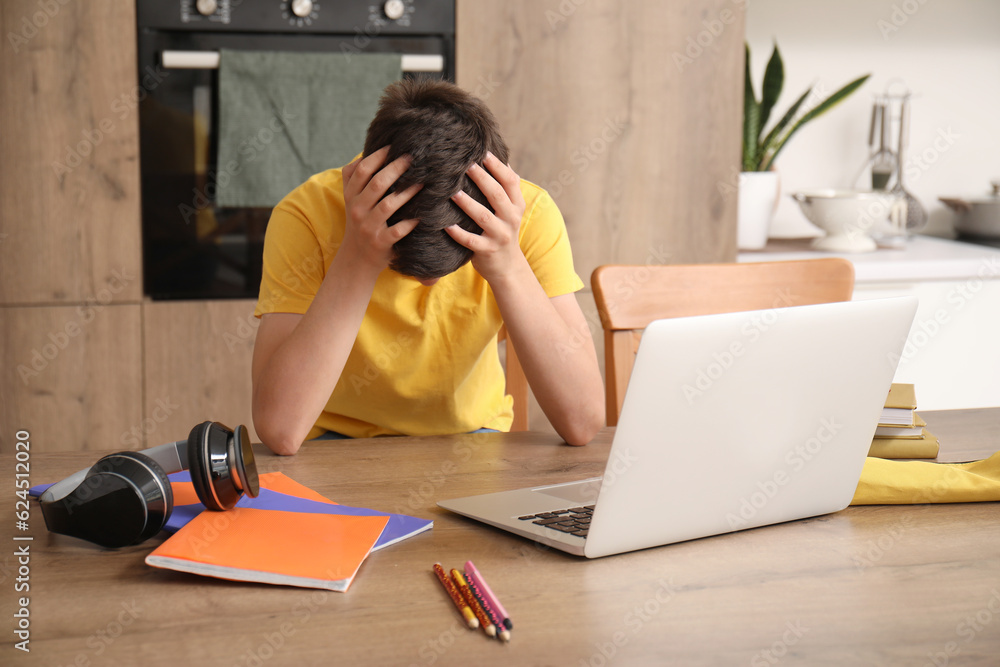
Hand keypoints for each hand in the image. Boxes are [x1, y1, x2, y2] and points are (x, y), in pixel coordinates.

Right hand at [340, 146, 421, 273]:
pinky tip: (423, 214)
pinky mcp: (380, 243)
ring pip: (388, 206)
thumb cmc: (359, 222)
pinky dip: (410, 223)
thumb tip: (364, 153)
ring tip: (424, 182)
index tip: (394, 146)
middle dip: (396, 168)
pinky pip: (397, 231)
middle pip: (377, 184)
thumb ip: (353, 177)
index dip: (378, 156)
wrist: (356, 258)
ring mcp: (368, 227)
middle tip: (413, 157)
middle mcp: (357, 210)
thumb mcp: (351, 200)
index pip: (362, 170)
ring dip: (407, 193)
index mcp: (351, 196)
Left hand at [446, 152, 526, 283]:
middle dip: (481, 178)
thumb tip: (500, 157)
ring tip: (453, 192)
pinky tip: (447, 225)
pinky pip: (471, 241)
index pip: (510, 181)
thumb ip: (506, 187)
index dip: (497, 166)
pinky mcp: (487, 251)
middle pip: (496, 195)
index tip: (482, 152)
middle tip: (466, 164)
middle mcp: (511, 219)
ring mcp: (500, 236)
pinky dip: (458, 233)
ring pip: (483, 217)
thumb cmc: (502, 230)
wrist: (507, 267)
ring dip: (468, 204)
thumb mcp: (511, 209)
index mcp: (517, 205)